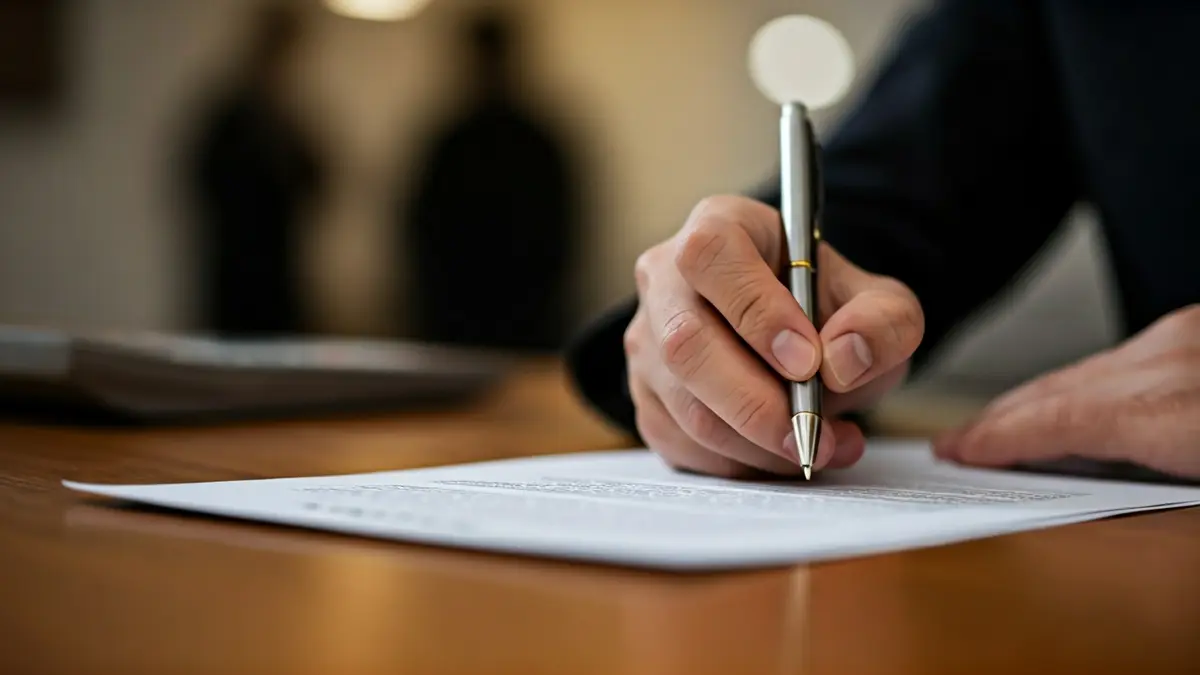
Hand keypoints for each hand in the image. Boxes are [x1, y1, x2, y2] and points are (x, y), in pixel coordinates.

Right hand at [624, 195, 924, 477]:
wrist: (801, 341)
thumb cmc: (826, 309)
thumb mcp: (880, 302)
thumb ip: (883, 320)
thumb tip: (843, 359)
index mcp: (719, 226)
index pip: (711, 255)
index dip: (755, 311)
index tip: (807, 362)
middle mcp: (665, 278)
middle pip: (685, 342)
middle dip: (756, 403)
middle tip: (814, 433)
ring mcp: (647, 340)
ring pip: (684, 405)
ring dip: (756, 443)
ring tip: (820, 446)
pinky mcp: (647, 396)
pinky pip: (680, 443)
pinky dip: (737, 462)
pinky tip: (781, 453)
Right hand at [934, 304, 1199, 479]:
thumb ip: (1160, 473)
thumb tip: (1097, 484)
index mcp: (1187, 412)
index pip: (1068, 422)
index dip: (1005, 438)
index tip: (961, 452)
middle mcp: (1177, 359)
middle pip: (1062, 390)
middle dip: (999, 419)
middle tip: (954, 443)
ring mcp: (1189, 337)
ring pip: (1085, 370)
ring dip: (1032, 399)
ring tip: (995, 425)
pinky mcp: (1198, 332)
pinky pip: (1121, 358)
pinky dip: (1079, 384)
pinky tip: (1068, 399)